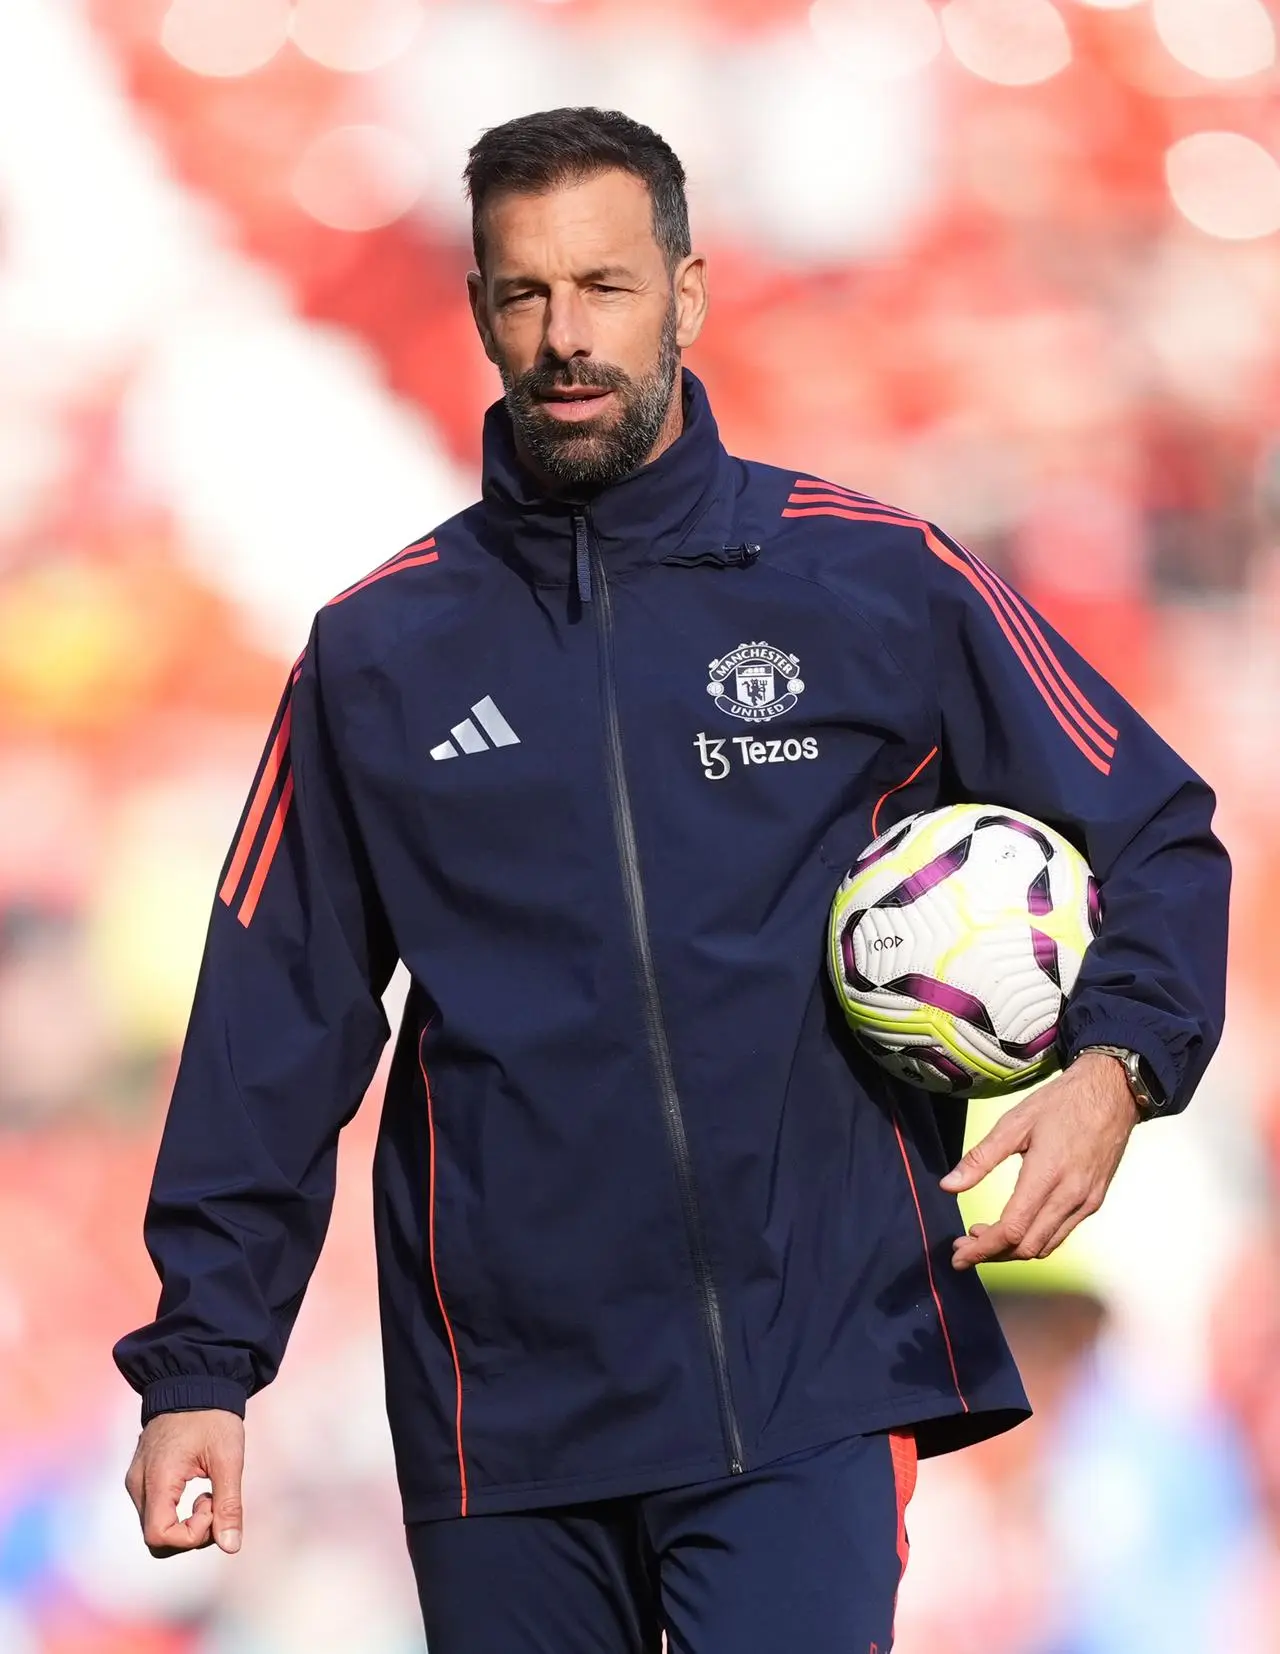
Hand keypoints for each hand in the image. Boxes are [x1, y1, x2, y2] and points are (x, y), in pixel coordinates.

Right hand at [125, 1409, 244, 1557]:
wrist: (194, 1382)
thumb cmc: (212, 1416)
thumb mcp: (228, 1458)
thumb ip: (228, 1504)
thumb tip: (231, 1546)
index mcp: (156, 1479)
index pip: (159, 1537)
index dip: (191, 1534)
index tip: (213, 1502)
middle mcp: (138, 1484)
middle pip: (157, 1537)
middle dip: (191, 1531)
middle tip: (214, 1499)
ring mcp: (136, 1481)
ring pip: (156, 1526)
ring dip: (186, 1520)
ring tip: (207, 1489)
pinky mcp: (141, 1477)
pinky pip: (156, 1510)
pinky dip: (178, 1509)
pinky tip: (197, 1485)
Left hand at [941, 1053, 1139, 1268]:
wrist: (1111, 1094)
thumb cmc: (1062, 1103)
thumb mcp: (1014, 1123)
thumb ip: (980, 1158)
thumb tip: (948, 1186)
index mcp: (1048, 1175)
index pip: (1012, 1229)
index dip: (982, 1249)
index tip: (959, 1256)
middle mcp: (1071, 1196)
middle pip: (1027, 1247)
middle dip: (991, 1254)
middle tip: (964, 1247)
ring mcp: (1086, 1202)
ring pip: (1045, 1246)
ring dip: (1012, 1251)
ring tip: (983, 1238)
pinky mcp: (1093, 1201)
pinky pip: (1061, 1233)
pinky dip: (1035, 1240)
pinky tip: (1015, 1226)